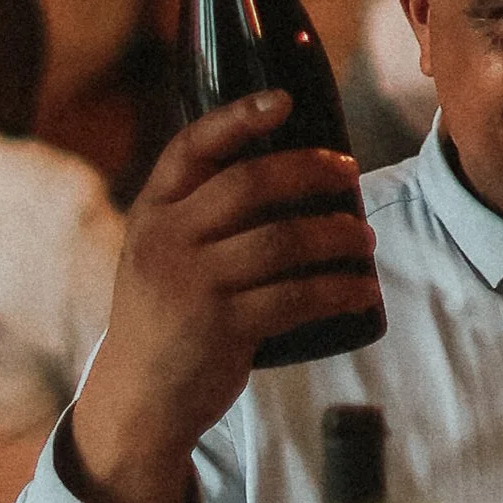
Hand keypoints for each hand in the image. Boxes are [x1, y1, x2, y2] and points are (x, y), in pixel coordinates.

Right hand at [70, 93, 378, 502]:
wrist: (137, 400)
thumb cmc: (164, 318)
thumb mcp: (158, 256)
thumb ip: (197, 218)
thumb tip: (282, 174)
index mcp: (151, 213)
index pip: (191, 147)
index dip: (239, 117)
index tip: (285, 101)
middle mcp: (166, 241)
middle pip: (251, 184)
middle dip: (311, 171)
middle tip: (350, 174)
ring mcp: (193, 285)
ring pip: (283, 240)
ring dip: (338, 234)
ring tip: (365, 238)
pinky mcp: (223, 328)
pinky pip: (297, 297)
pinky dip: (339, 290)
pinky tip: (362, 290)